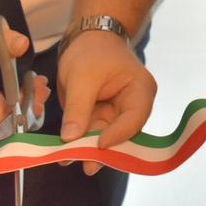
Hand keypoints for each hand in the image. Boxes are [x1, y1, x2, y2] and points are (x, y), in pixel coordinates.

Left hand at [57, 30, 155, 175]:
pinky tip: (65, 154)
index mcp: (140, 90)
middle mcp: (133, 107)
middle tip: (85, 166)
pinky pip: (92, 135)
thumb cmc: (92, 50)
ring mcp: (116, 115)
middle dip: (101, 150)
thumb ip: (78, 108)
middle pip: (121, 134)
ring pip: (104, 139)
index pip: (135, 118)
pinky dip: (79, 144)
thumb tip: (70, 139)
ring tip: (68, 161)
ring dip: (87, 150)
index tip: (99, 145)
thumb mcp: (82, 76)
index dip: (119, 134)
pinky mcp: (101, 119)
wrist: (86, 39)